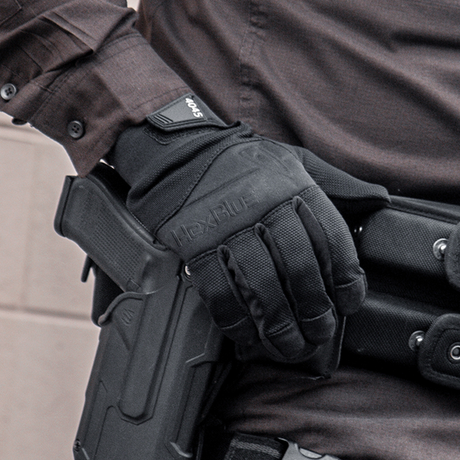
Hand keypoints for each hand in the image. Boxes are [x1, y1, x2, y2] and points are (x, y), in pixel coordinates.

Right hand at [108, 94, 388, 362]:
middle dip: (315, 311)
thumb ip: (337, 182)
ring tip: (290, 347)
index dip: (345, 279)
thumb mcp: (296, 159)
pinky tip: (247, 336)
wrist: (183, 155)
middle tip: (319, 333)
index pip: (331, 240)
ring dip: (279, 326)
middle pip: (299, 269)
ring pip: (262, 286)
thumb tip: (379, 200)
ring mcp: (228, 228)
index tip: (348, 303)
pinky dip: (235, 321)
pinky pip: (220, 291)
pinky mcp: (196, 245)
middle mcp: (264, 207)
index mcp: (293, 186)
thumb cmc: (245, 163)